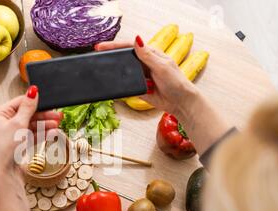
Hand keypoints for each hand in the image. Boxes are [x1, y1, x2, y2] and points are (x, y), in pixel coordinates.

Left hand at [0, 86, 62, 210]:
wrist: (5, 173)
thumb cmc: (7, 147)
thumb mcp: (19, 124)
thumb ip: (28, 107)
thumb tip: (33, 90)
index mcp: (0, 113)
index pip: (21, 102)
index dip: (36, 102)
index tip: (50, 101)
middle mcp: (5, 122)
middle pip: (29, 114)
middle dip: (44, 115)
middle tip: (59, 115)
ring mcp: (13, 134)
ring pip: (33, 125)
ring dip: (45, 125)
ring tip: (58, 125)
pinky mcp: (20, 144)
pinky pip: (33, 135)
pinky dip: (42, 134)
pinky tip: (53, 134)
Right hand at [96, 36, 231, 154]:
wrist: (180, 102)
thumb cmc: (176, 82)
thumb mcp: (162, 66)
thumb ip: (147, 55)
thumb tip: (137, 40)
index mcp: (150, 54)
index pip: (130, 46)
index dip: (115, 46)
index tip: (102, 47)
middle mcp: (144, 64)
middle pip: (125, 58)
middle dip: (112, 57)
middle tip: (97, 56)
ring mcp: (140, 76)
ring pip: (124, 72)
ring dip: (115, 71)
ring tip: (102, 69)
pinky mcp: (138, 88)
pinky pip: (126, 86)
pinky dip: (119, 85)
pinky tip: (111, 83)